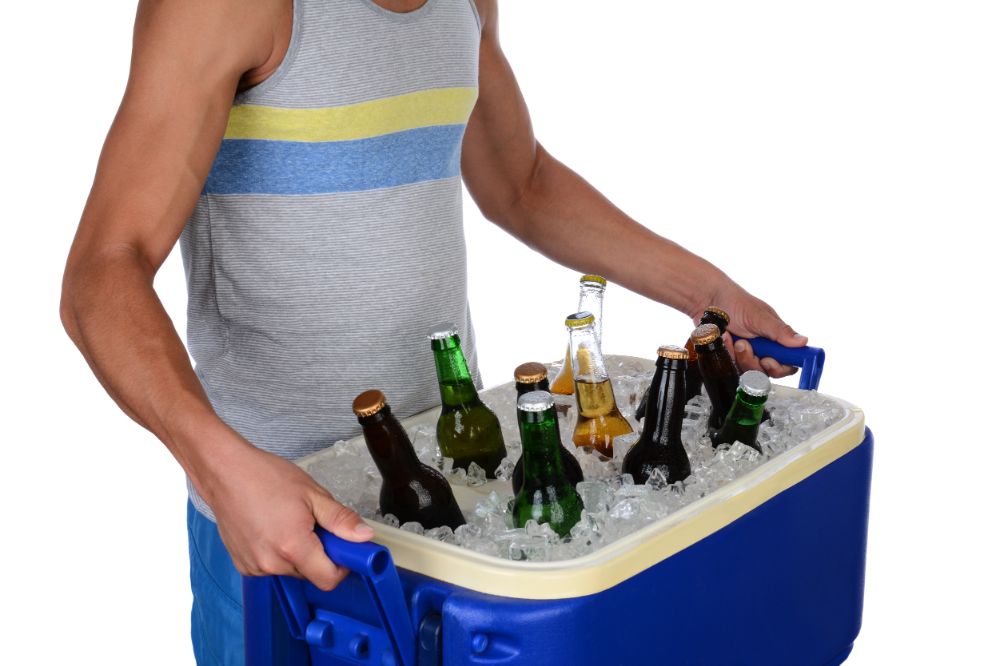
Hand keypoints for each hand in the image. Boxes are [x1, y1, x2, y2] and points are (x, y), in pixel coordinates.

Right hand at [199, 443, 373, 590]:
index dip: (342, 566)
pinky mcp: (242, 564)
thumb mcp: (312, 494)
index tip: (343, 548)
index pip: (328, 580)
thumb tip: (364, 536)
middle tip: (313, 524)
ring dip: (298, 553)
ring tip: (289, 522)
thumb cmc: (265, 477)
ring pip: (291, 570)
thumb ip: (341, 519)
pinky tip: (272, 528)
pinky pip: (272, 567)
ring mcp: (254, 567)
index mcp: (293, 547)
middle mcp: (271, 564)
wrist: (225, 472)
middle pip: (311, 574)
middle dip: (320, 554)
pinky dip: (278, 553)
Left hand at [693, 280, 807, 378]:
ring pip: (749, 371)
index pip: (788, 362)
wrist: (707, 300)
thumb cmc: (735, 302)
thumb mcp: (760, 317)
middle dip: (755, 362)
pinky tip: (724, 339)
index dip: (781, 367)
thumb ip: (780, 331)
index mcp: (777, 339)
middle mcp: (764, 349)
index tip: (769, 361)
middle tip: (744, 345)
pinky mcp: (731, 358)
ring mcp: (747, 354)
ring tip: (733, 339)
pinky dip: (728, 354)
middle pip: (767, 372)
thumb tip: (803, 341)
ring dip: (740, 356)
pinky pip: (733, 367)